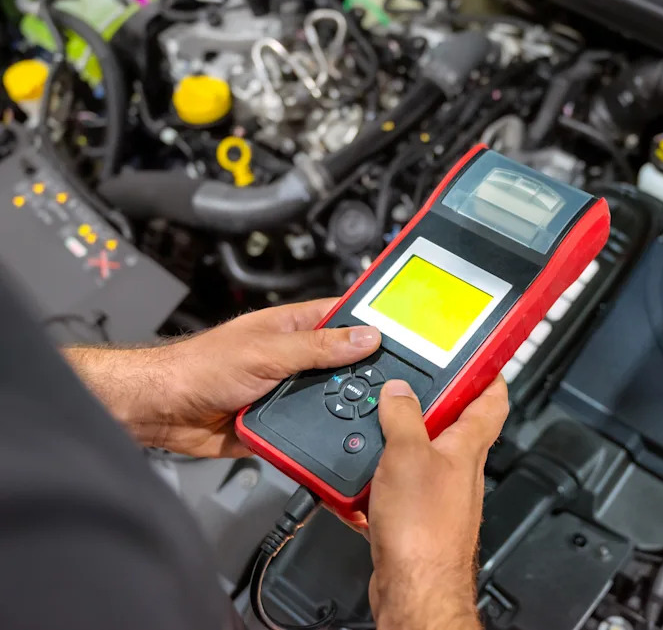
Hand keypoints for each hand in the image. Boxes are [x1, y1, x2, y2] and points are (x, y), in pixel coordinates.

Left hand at [63, 299, 380, 456]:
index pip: (343, 318)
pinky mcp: (281, 424)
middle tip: (394, 386)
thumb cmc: (200, 367)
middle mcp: (294, 358)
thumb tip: (365, 337)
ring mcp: (288, 392)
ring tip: (371, 416)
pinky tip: (340, 439)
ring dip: (343, 408)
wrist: (164, 411)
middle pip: (344, 364)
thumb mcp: (267, 351)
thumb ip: (318, 347)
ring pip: (331, 400)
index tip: (404, 333)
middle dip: (364, 375)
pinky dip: (322, 435)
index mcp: (292, 327)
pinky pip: (311, 430)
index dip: (372, 323)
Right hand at [366, 376, 508, 629]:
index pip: (493, 400)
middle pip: (453, 425)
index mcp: (468, 446)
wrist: (414, 587)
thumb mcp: (406, 454)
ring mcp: (439, 493)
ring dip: (396, 444)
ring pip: (420, 455)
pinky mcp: (417, 516)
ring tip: (372, 434)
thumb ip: (403, 416)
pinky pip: (398, 488)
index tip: (480, 358)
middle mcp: (460, 468)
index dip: (489, 375)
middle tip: (403, 388)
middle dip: (427, 406)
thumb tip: (399, 390)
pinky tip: (360, 484)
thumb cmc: (424, 530)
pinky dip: (378, 482)